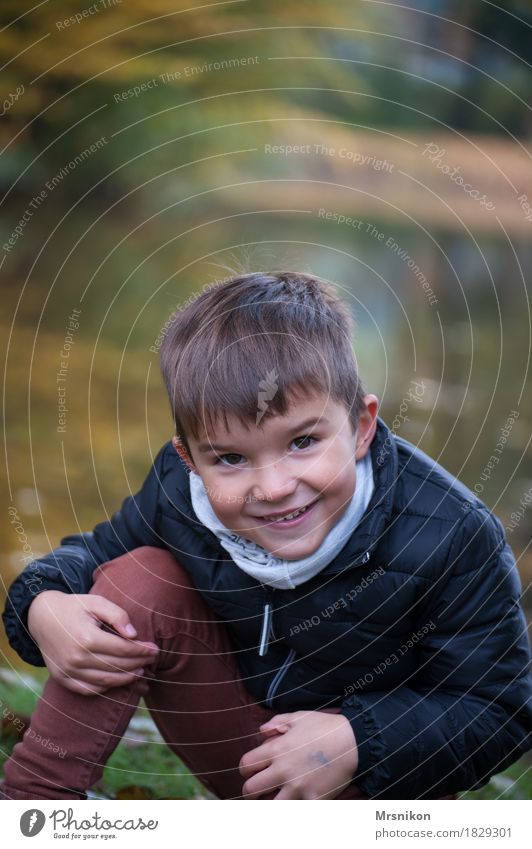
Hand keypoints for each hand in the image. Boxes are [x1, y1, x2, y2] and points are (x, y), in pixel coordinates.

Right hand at [27, 591, 158, 696]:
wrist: (41, 616)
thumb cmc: (74, 607)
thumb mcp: (96, 602)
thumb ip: (117, 615)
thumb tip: (134, 635)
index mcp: (87, 638)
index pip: (123, 650)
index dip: (142, 651)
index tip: (155, 649)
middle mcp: (76, 658)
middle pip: (117, 666)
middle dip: (139, 664)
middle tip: (152, 660)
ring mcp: (68, 671)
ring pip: (105, 681)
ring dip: (126, 678)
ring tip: (141, 672)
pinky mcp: (62, 678)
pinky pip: (88, 689)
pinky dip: (106, 687)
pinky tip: (119, 680)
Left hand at [239, 710, 357, 798]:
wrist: (354, 741)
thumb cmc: (325, 727)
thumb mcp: (299, 717)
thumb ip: (277, 722)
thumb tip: (261, 732)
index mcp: (277, 749)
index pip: (246, 765)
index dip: (246, 769)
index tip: (251, 771)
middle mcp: (283, 770)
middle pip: (251, 789)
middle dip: (251, 791)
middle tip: (257, 791)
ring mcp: (298, 787)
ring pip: (270, 807)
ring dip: (269, 804)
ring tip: (273, 800)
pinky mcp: (313, 799)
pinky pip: (296, 811)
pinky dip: (294, 809)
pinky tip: (295, 803)